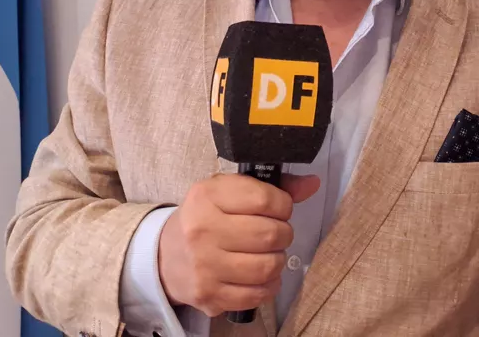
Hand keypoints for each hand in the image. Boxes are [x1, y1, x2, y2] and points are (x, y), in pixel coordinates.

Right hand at [158, 173, 319, 316]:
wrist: (166, 256)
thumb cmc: (206, 218)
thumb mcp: (229, 191)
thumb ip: (271, 186)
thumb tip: (312, 184)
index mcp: (207, 196)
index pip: (265, 199)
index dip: (284, 204)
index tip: (280, 208)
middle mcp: (202, 230)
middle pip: (270, 234)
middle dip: (283, 233)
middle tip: (276, 233)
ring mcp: (204, 266)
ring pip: (267, 267)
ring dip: (278, 260)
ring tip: (269, 253)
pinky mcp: (209, 295)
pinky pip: (257, 295)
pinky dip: (268, 286)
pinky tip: (260, 275)